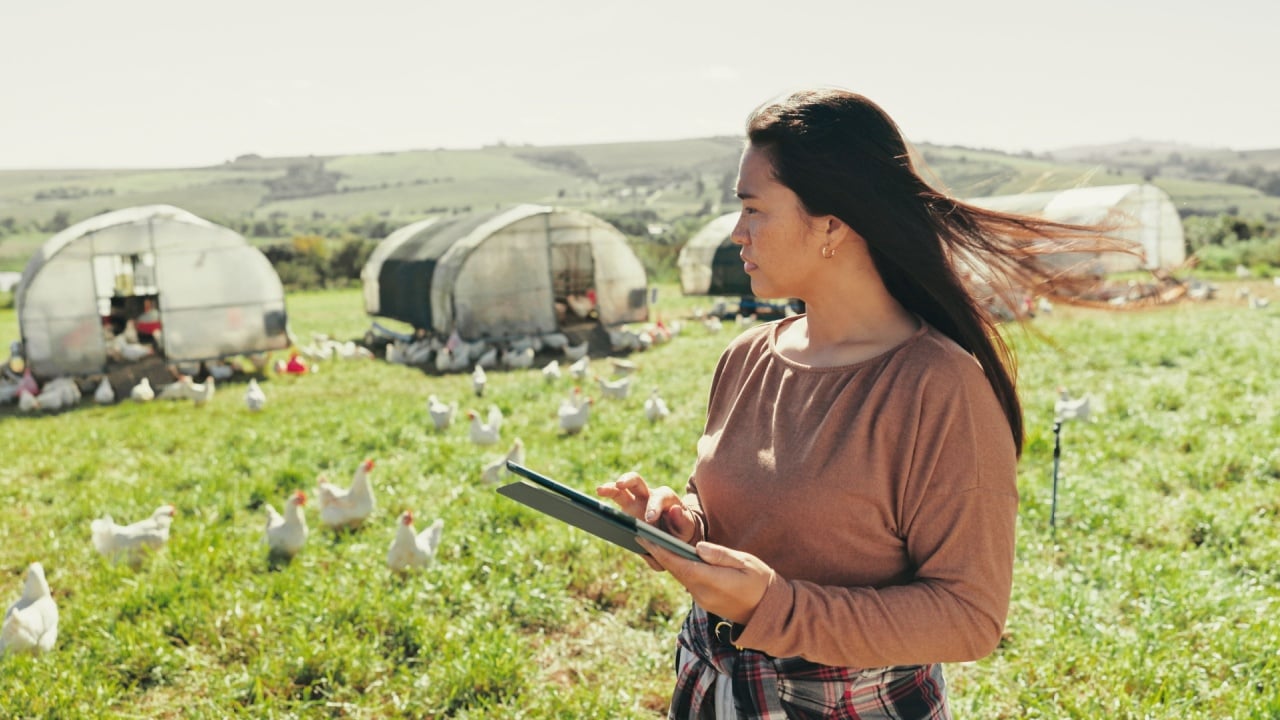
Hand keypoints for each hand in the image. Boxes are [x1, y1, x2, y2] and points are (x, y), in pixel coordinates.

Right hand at [597, 472, 698, 570]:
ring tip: (600, 489)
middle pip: (638, 481)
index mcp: (667, 499)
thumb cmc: (682, 531)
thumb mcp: (688, 529)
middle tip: (620, 484)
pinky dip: (606, 496)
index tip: (649, 519)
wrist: (675, 535)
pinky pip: (615, 499)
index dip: (655, 506)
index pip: (660, 496)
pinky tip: (594, 501)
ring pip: (622, 488)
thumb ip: (684, 522)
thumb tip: (675, 510)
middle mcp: (649, 495)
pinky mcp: (626, 508)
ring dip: (611, 486)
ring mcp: (635, 501)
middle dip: (628, 480)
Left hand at [639, 538, 773, 625]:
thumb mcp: (746, 563)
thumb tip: (698, 547)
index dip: (661, 551)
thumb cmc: (761, 581)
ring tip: (651, 542)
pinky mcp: (704, 601)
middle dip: (657, 553)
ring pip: (679, 576)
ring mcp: (702, 600)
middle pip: (675, 570)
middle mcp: (703, 593)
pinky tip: (671, 556)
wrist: (769, 611)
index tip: (645, 538)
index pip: (680, 564)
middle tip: (639, 535)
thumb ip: (721, 555)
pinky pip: (686, 581)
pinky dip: (677, 568)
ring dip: (666, 560)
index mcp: (713, 581)